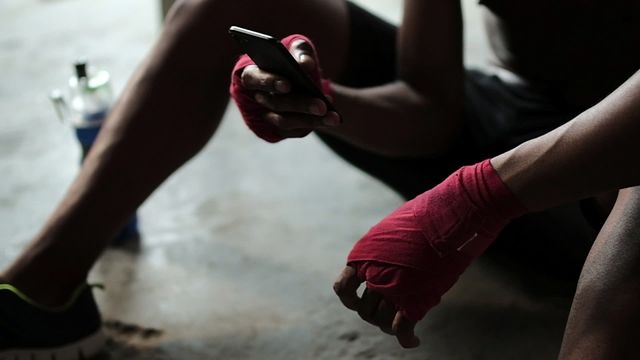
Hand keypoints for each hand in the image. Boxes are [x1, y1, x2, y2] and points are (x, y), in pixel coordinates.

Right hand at [229, 34, 339, 142]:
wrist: (305, 81)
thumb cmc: (295, 59)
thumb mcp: (298, 48)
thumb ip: (300, 51)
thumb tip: (305, 64)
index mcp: (254, 74)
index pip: (252, 79)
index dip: (269, 82)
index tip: (288, 85)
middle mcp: (258, 97)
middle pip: (274, 103)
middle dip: (299, 104)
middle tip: (322, 106)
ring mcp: (268, 115)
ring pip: (285, 121)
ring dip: (310, 120)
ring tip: (332, 115)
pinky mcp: (280, 130)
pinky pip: (296, 131)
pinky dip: (315, 124)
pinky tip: (331, 118)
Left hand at [334, 159, 526, 347]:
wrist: (451, 213)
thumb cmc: (429, 213)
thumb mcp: (394, 227)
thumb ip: (385, 250)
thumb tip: (390, 260)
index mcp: (364, 256)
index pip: (343, 288)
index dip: (350, 300)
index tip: (359, 302)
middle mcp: (373, 273)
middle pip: (365, 309)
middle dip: (375, 315)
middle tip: (389, 314)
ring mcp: (392, 287)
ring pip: (381, 321)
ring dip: (389, 327)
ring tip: (401, 326)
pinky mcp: (414, 298)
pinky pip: (402, 330)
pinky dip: (407, 340)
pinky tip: (414, 342)